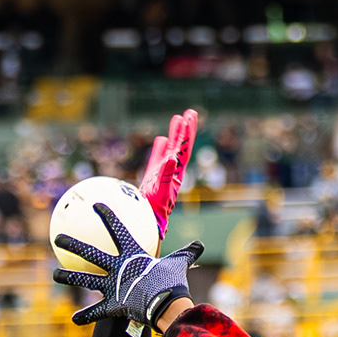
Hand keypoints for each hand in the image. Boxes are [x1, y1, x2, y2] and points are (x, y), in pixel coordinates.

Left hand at [52, 202, 203, 329]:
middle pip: (91, 253)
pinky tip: (74, 319)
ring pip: (85, 280)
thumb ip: (186, 253)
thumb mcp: (179, 264)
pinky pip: (96, 312)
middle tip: (57, 237)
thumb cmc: (173, 283)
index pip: (117, 230)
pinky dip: (85, 317)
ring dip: (68, 277)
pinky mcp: (113, 305)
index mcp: (132, 255)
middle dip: (73, 244)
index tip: (96, 205)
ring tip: (54, 275)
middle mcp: (117, 268)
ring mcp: (113, 286)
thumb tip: (199, 245)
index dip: (107, 216)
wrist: (168, 305)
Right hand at [141, 108, 197, 233]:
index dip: (186, 134)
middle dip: (186, 130)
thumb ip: (166, 174)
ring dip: (175, 135)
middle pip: (181, 147)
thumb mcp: (161, 191)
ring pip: (171, 150)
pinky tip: (161, 139)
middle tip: (191, 113)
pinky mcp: (153, 178)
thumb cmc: (155, 210)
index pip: (184, 149)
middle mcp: (172, 172)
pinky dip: (160, 148)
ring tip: (178, 118)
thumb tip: (172, 158)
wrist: (146, 224)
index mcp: (176, 173)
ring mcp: (163, 174)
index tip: (188, 117)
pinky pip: (158, 159)